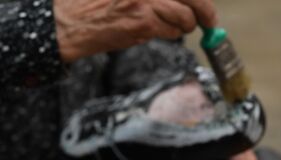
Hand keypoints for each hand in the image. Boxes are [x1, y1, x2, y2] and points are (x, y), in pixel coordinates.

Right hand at [54, 0, 216, 61]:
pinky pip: (172, 32)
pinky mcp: (144, 22)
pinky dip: (170, 34)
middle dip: (206, 12)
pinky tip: (155, 30)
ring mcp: (147, 1)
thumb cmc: (94, 2)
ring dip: (184, 25)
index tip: (205, 8)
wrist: (70, 20)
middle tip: (210, 22)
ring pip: (185, 18)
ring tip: (172, 25)